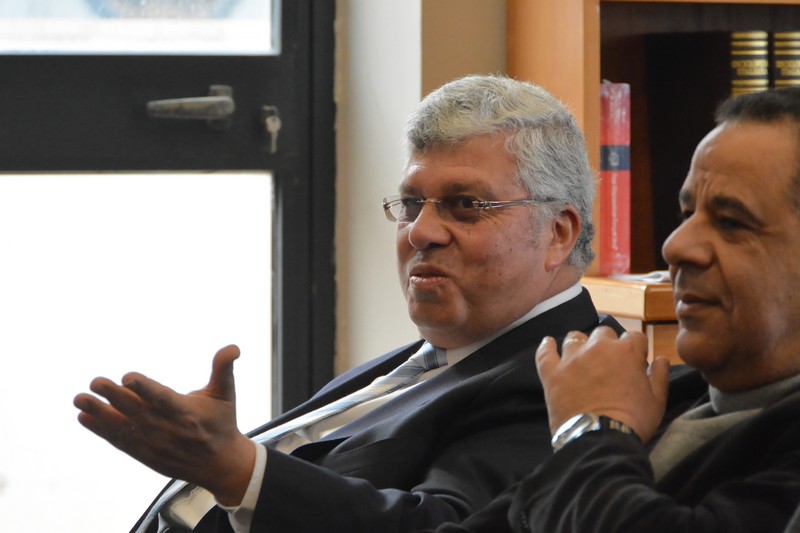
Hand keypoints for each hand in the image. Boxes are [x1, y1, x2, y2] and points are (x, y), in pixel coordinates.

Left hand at [73, 345, 254, 505]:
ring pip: (124, 428)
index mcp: (188, 413)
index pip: (163, 399)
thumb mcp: (226, 394)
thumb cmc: (222, 423)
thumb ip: (223, 369)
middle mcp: (169, 430)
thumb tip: (233, 347)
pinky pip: (120, 441)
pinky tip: (84, 416)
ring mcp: (155, 444)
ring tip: (79, 400)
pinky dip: (101, 430)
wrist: (220, 465)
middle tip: (95, 382)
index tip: (128, 377)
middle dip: (114, 397)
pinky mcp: (145, 455)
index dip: (145, 389)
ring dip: (100, 414)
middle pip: (138, 412)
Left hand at [536, 327, 669, 443]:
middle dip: (609, 344)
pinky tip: (548, 343)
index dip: (636, 349)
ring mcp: (572, 358)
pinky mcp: (552, 373)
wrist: (600, 439)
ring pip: (575, 338)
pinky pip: (545, 353)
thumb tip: (661, 358)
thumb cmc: (634, 421)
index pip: (634, 337)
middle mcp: (598, 348)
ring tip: (583, 357)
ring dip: (581, 344)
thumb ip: (660, 375)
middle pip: (603, 333)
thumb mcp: (657, 401)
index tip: (636, 363)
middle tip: (609, 363)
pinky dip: (547, 347)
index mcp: (626, 351)